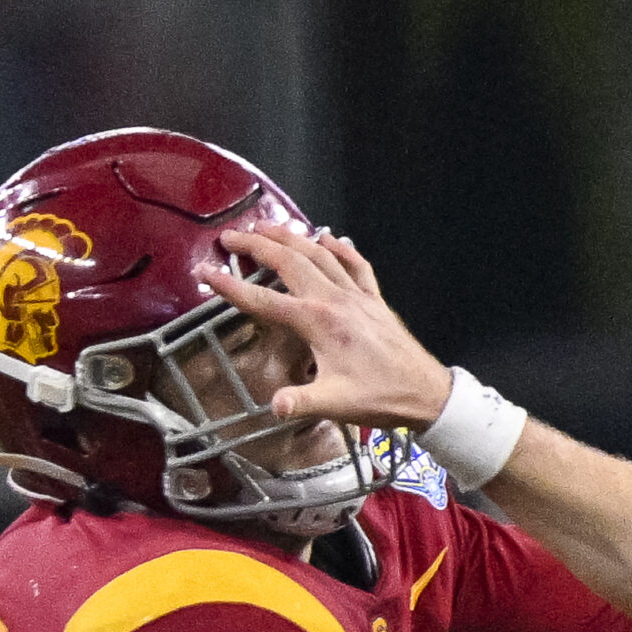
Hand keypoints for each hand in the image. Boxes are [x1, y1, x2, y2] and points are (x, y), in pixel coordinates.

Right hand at [201, 227, 454, 429]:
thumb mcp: (335, 404)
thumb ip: (300, 402)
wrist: (426, 392)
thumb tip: (274, 405)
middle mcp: (335, 300)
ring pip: (320, 255)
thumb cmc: (381, 397)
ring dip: (291, 237)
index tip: (205, 272)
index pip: (264, 300)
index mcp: (318, 322)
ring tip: (266, 227)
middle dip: (257, 245)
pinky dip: (340, 248)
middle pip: (289, 262)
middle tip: (230, 236)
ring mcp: (357, 296)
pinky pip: (356, 265)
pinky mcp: (375, 300)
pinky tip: (329, 238)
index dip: (230, 287)